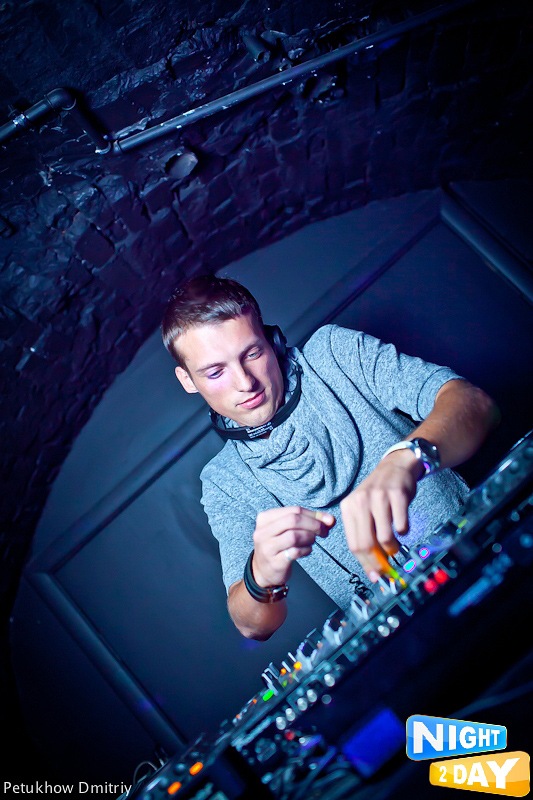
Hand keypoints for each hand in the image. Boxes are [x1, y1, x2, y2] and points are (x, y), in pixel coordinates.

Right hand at [252, 506, 335, 586]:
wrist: (263, 570)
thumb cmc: (279, 545)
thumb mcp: (288, 529)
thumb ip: (309, 521)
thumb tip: (331, 520)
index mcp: (265, 518)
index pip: (294, 510)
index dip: (314, 515)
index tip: (328, 521)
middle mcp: (262, 531)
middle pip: (293, 520)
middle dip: (314, 525)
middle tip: (324, 532)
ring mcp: (267, 547)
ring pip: (294, 536)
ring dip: (309, 538)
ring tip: (312, 541)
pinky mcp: (274, 562)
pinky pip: (295, 552)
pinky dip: (306, 550)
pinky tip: (306, 551)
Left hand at [340, 450, 422, 579]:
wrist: (396, 467)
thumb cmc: (379, 493)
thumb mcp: (364, 509)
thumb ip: (365, 534)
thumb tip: (373, 566)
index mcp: (348, 507)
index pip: (353, 543)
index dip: (365, 563)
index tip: (374, 575)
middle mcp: (360, 502)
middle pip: (365, 543)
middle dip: (377, 562)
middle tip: (387, 569)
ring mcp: (379, 498)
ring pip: (384, 537)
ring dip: (392, 548)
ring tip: (395, 546)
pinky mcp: (397, 495)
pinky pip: (401, 526)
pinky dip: (404, 532)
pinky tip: (402, 526)